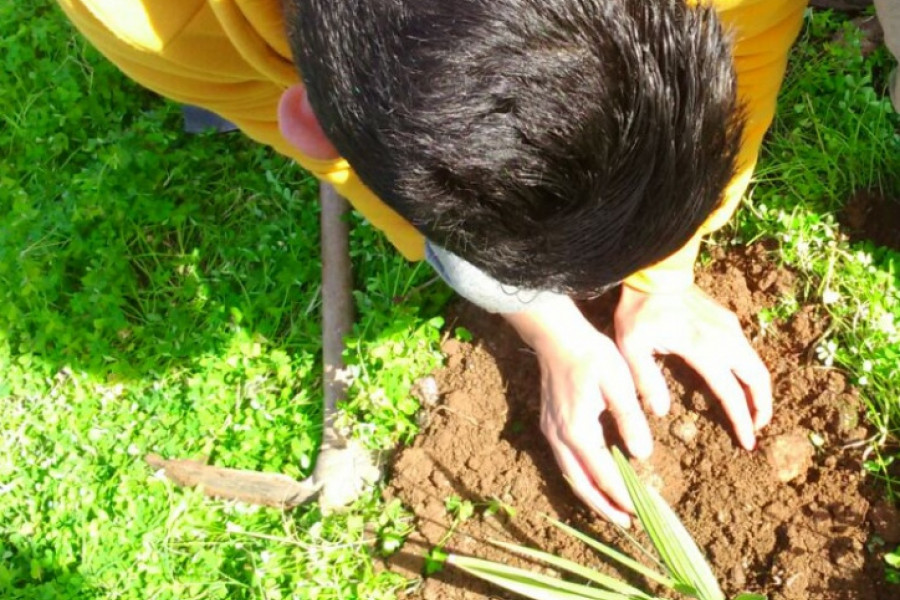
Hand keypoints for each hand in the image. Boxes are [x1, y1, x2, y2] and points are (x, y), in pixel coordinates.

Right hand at [504, 298, 652, 525]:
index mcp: (577, 429)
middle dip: (604, 506)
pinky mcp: (550, 424)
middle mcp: (559, 436)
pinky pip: (565, 461)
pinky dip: (581, 478)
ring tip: (613, 509)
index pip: (604, 473)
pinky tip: (596, 478)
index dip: (624, 495)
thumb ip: (629, 419)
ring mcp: (551, 431)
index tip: (643, 510)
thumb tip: (641, 455)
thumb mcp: (619, 383)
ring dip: (591, 495)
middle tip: (627, 523)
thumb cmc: (591, 354)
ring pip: (570, 475)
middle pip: (581, 484)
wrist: (557, 336)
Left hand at [614, 284, 771, 449]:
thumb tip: (661, 412)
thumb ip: (645, 379)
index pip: (731, 393)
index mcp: (703, 349)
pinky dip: (751, 372)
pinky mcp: (728, 320)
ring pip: (757, 364)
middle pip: (757, 379)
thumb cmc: (640, 310)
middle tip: (756, 429)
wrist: (655, 272)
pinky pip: (748, 351)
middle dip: (762, 407)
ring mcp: (730, 327)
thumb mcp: (632, 346)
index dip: (741, 420)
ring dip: (759, 390)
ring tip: (752, 411)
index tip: (747, 442)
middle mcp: (725, 338)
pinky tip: (739, 383)